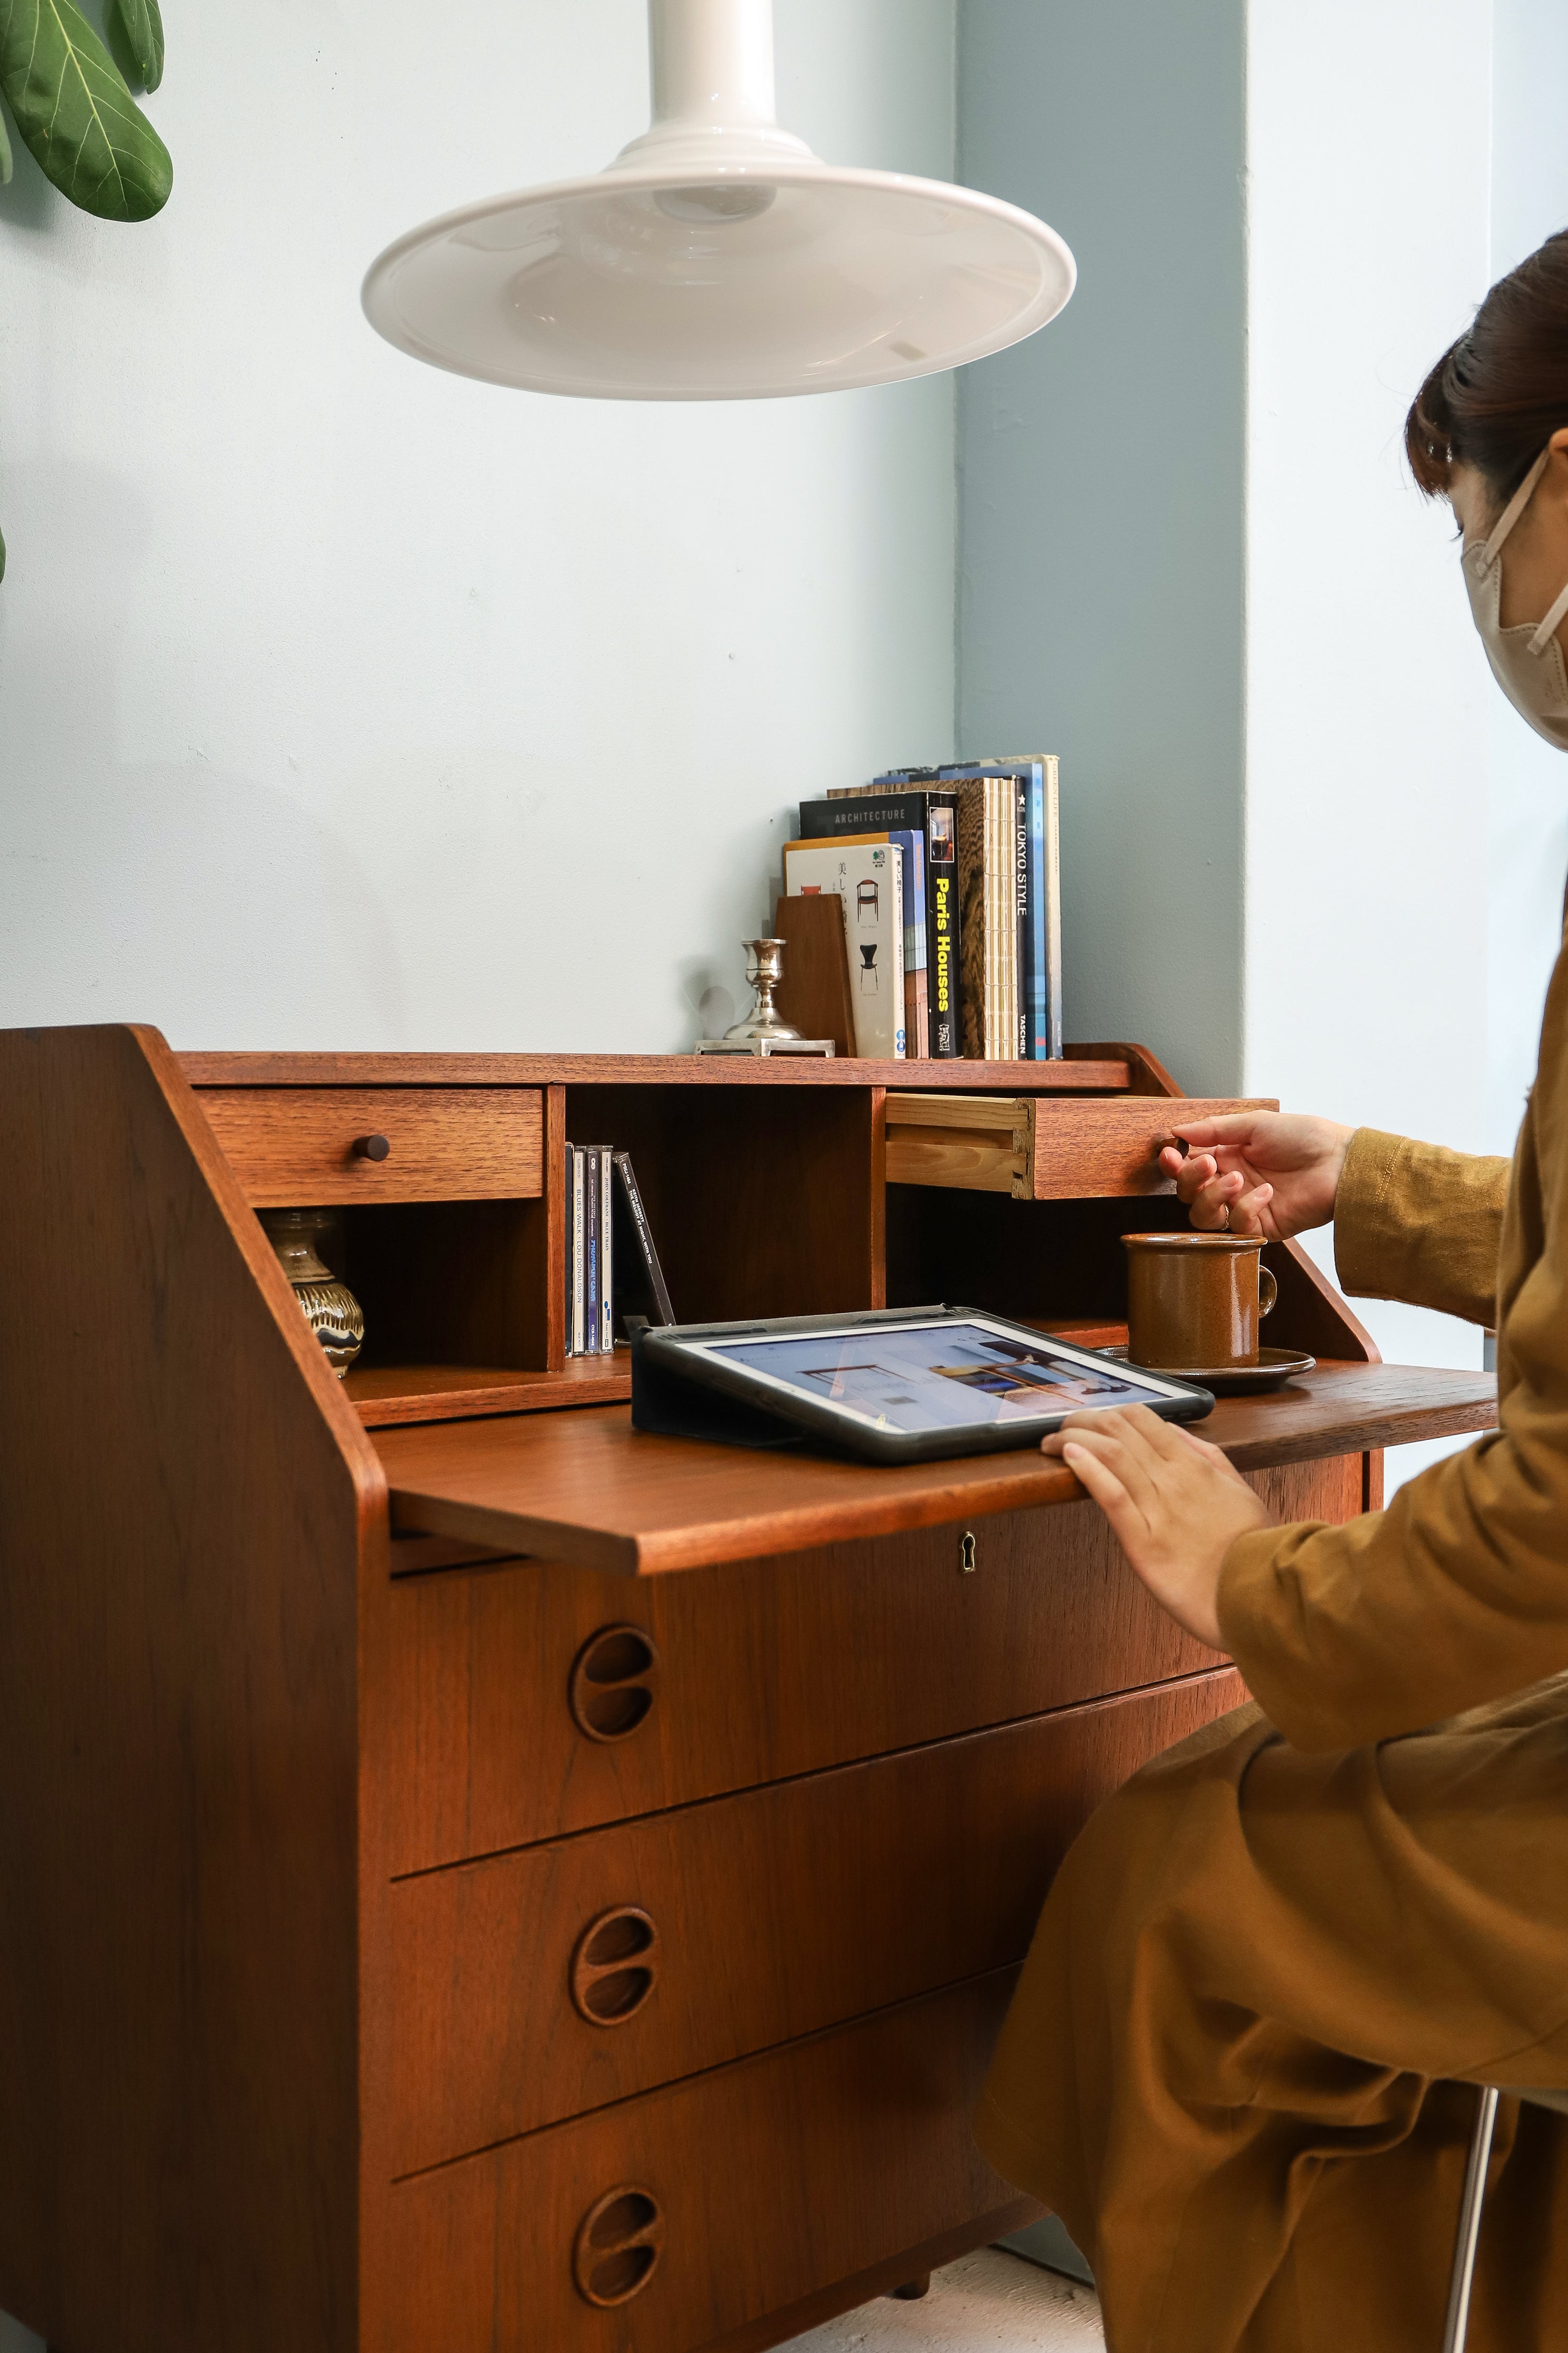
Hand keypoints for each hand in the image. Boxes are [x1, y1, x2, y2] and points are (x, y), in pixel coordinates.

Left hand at [1041, 1405, 1272, 1646]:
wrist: (1261, 1597)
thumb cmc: (1252, 1549)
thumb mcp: (1239, 1491)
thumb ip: (1209, 1458)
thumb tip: (1177, 1433)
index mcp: (1196, 1465)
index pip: (1144, 1418)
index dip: (1110, 1412)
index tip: (1090, 1419)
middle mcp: (1174, 1479)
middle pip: (1119, 1430)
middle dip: (1082, 1421)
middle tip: (1061, 1427)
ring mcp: (1158, 1510)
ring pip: (1111, 1454)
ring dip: (1073, 1438)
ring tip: (1051, 1440)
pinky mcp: (1144, 1544)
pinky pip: (1113, 1497)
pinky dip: (1088, 1470)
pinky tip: (1069, 1456)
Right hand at [1157, 1111, 1353, 1240]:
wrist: (1341, 1162)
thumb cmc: (1305, 1137)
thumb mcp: (1256, 1124)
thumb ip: (1215, 1129)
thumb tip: (1178, 1130)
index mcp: (1227, 1157)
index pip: (1187, 1166)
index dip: (1173, 1163)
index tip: (1169, 1153)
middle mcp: (1231, 1183)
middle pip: (1188, 1195)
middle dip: (1190, 1180)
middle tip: (1209, 1164)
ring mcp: (1245, 1206)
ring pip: (1204, 1217)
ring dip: (1213, 1196)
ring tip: (1237, 1179)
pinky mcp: (1263, 1227)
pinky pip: (1237, 1226)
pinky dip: (1247, 1208)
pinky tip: (1266, 1193)